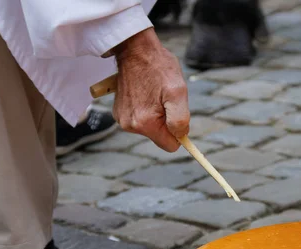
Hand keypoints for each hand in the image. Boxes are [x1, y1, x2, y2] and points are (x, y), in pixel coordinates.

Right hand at [112, 28, 188, 151]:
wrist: (135, 49)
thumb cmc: (159, 68)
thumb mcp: (178, 92)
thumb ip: (180, 119)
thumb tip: (180, 137)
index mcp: (145, 124)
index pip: (170, 146)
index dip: (178, 132)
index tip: (178, 116)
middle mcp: (130, 125)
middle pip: (160, 135)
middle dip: (166, 119)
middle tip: (164, 98)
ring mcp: (122, 119)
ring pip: (150, 127)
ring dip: (156, 112)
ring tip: (154, 92)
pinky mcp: (119, 112)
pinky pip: (141, 119)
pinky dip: (146, 107)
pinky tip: (144, 91)